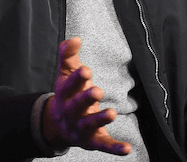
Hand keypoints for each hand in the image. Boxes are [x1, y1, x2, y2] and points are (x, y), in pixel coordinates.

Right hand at [42, 37, 130, 154]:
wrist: (58, 126)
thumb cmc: (68, 94)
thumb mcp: (65, 74)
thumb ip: (68, 56)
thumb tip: (74, 38)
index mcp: (65, 95)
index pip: (69, 86)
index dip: (77, 79)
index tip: (86, 70)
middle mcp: (71, 112)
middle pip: (77, 106)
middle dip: (86, 99)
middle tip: (97, 90)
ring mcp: (81, 128)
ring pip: (89, 125)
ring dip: (100, 119)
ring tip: (112, 113)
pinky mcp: (93, 141)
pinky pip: (104, 145)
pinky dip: (115, 148)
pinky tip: (127, 149)